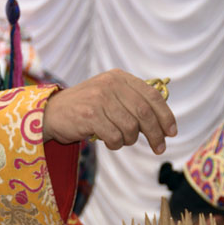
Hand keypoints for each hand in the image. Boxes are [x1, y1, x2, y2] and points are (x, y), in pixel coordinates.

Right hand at [43, 69, 177, 152]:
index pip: (152, 95)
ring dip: (130, 140)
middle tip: (160, 147)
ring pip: (130, 127)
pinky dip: (116, 144)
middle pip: (144, 112)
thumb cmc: (86, 108)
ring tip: (122, 139)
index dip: (165, 115)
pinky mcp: (90, 115)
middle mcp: (111, 84)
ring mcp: (100, 99)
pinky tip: (110, 141)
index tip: (172, 131)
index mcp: (119, 77)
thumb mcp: (110, 95)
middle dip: (155, 133)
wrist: (51, 112)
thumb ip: (133, 101)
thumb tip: (163, 120)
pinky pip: (115, 136)